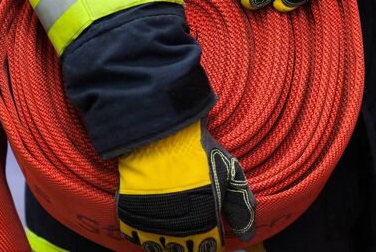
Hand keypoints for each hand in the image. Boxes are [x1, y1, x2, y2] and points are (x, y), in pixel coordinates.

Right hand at [117, 120, 255, 251]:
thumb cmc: (200, 153)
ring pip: (159, 247)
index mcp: (204, 225)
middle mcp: (177, 232)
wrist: (162, 135)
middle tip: (190, 222)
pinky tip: (153, 217)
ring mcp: (150, 226)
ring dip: (166, 239)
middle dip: (189, 242)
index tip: (209, 230)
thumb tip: (246, 237)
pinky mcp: (129, 216)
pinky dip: (144, 231)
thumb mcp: (231, 174)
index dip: (210, 240)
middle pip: (183, 251)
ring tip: (172, 220)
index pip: (208, 249)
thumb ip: (242, 208)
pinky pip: (137, 236)